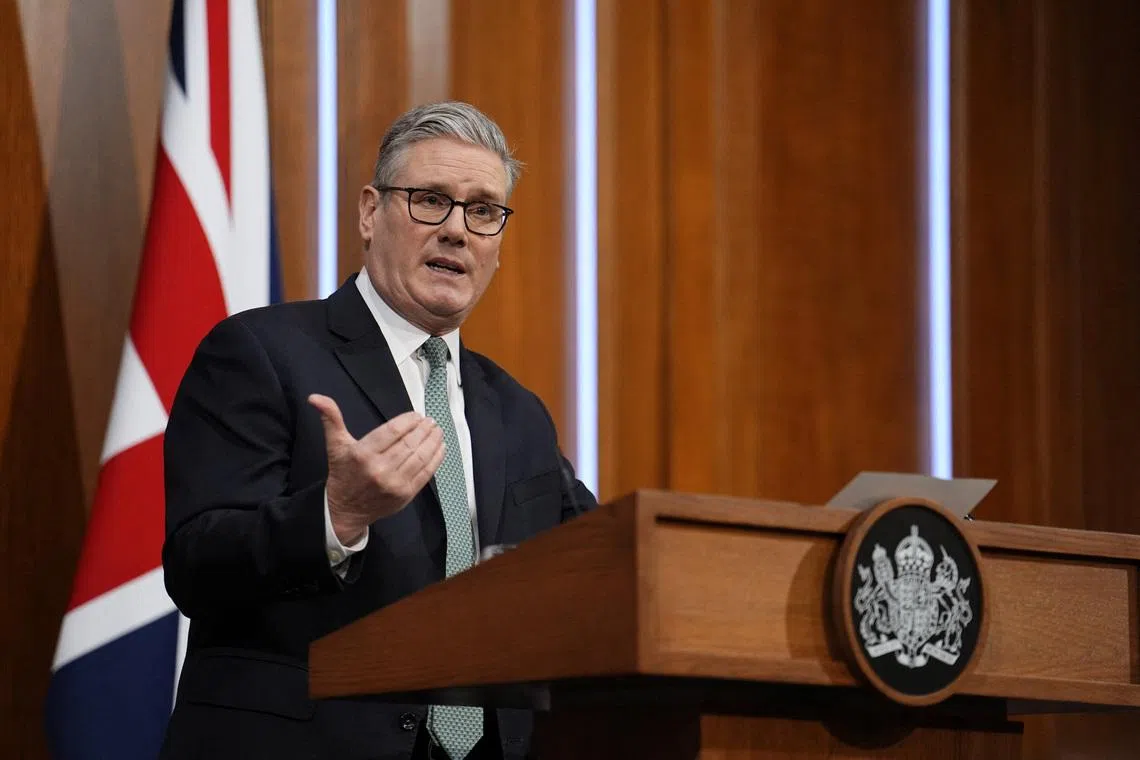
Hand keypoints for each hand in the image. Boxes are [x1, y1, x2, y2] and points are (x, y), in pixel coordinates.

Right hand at [308, 394, 444, 544]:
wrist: (345, 511)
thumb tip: (315, 397)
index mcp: (363, 454)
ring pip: (420, 457)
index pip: (393, 431)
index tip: (416, 415)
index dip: (409, 421)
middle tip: (430, 421)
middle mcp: (380, 469)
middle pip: (410, 443)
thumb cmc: (343, 473)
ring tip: (437, 431)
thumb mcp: (335, 445)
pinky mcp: (405, 495)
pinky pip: (426, 473)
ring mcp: (394, 484)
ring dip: (433, 441)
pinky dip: (436, 458)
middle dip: (424, 429)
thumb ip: (331, 419)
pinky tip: (440, 447)